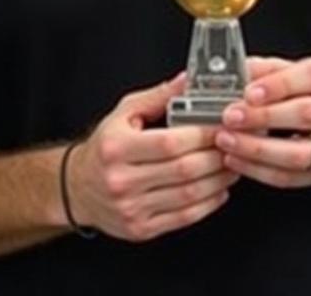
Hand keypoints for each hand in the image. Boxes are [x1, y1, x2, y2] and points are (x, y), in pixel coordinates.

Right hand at [64, 75, 237, 241]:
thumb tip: (186, 82)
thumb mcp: (123, 114)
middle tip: (233, 145)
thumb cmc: (104, 148)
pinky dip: (208, 204)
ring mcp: (131, 207)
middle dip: (216, 157)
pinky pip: (184, 218)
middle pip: (184, 170)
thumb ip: (158, 97)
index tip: (222, 127)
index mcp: (117, 147)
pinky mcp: (141, 228)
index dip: (203, 135)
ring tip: (230, 165)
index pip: (170, 142)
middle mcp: (121, 179)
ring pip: (189, 195)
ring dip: (218, 180)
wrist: (77, 187)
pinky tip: (218, 190)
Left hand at [215, 56, 310, 187]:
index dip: (277, 85)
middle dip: (263, 117)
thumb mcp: (288, 69)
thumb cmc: (306, 89)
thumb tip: (233, 76)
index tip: (248, 93)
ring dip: (257, 149)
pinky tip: (235, 159)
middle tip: (230, 117)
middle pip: (306, 115)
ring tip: (227, 141)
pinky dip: (258, 170)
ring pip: (298, 154)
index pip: (310, 77)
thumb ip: (263, 70)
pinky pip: (290, 177)